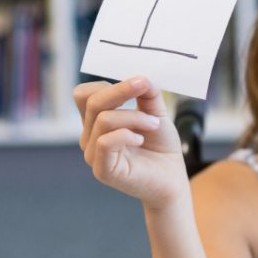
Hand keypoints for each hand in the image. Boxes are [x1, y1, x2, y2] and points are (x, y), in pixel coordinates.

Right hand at [74, 76, 187, 208]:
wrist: (172, 180)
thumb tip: (141, 77)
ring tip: (154, 124)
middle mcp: (89, 137)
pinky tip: (141, 139)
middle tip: (146, 87)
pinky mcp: (103, 170)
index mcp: (96, 121)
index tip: (138, 83)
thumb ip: (147, 95)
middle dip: (122, 90)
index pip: (84, 94)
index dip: (107, 84)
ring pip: (103, 119)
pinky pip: (105, 142)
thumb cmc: (161, 148)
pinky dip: (127, 135)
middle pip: (92, 101)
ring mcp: (93, 154)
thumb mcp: (156, 114)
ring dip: (134, 116)